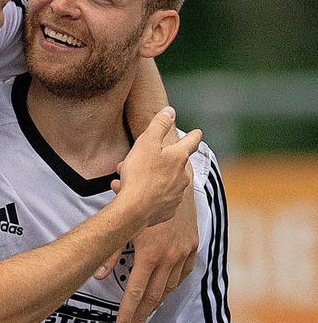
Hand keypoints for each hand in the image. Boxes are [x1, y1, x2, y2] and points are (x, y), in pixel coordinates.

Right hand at [115, 106, 201, 228]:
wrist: (133, 210)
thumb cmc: (139, 174)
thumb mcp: (146, 142)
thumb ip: (159, 124)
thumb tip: (170, 112)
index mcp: (179, 158)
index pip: (192, 141)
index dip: (194, 135)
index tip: (197, 133)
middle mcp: (182, 176)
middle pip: (173, 163)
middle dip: (156, 160)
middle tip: (136, 161)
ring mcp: (176, 195)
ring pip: (161, 181)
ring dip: (146, 178)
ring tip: (125, 179)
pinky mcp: (168, 210)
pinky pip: (157, 199)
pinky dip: (146, 195)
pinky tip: (129, 193)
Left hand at [115, 173, 198, 322]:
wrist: (175, 180)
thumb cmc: (142, 199)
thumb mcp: (123, 224)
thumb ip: (110, 250)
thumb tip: (98, 275)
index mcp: (150, 253)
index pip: (136, 291)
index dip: (128, 311)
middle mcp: (169, 256)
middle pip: (153, 295)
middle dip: (140, 315)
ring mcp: (183, 253)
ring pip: (170, 287)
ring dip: (156, 304)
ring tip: (144, 316)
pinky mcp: (193, 247)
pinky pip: (183, 274)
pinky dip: (173, 286)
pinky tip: (164, 294)